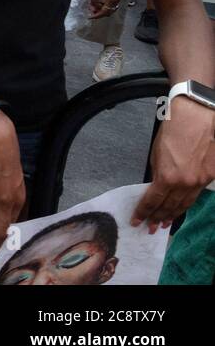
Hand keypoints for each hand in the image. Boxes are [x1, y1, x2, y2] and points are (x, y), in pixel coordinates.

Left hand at [86, 0, 122, 18]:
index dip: (96, 15)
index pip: (104, 12)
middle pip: (109, 12)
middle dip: (100, 13)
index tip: (89, 16)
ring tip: (94, 7)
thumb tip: (92, 7)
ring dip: (103, 9)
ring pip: (111, 8)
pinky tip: (100, 2)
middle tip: (91, 12)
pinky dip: (106, 5)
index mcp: (112, 0)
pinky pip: (113, 3)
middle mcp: (117, 0)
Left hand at [132, 97, 214, 230]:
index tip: (137, 220)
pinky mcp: (211, 176)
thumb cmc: (172, 131)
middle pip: (170, 206)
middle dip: (158, 218)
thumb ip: (157, 174)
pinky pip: (197, 194)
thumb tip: (155, 188)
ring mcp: (200, 181)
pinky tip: (181, 207)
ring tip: (164, 223)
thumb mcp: (156, 154)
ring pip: (185, 204)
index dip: (144, 212)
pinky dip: (187, 202)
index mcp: (167, 177)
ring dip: (174, 214)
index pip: (153, 201)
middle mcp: (185, 183)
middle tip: (151, 228)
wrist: (196, 118)